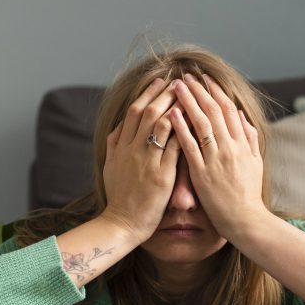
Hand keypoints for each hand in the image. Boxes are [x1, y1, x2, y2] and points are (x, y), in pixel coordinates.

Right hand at [102, 78, 181, 244]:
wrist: (121, 224)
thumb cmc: (119, 197)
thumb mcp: (110, 166)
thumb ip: (114, 144)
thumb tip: (119, 125)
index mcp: (121, 146)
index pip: (135, 111)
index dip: (148, 93)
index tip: (161, 81)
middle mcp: (132, 150)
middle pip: (148, 112)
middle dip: (165, 93)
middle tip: (180, 81)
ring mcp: (146, 162)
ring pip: (161, 125)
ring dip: (176, 106)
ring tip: (190, 95)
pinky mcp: (160, 175)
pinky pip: (174, 147)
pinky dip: (184, 131)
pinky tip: (195, 121)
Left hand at [168, 73, 268, 240]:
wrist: (246, 220)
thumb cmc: (249, 194)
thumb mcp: (255, 162)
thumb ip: (249, 138)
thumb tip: (243, 117)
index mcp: (241, 143)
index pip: (228, 109)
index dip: (215, 91)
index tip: (204, 78)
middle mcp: (230, 147)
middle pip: (213, 111)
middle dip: (199, 90)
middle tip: (185, 76)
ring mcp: (216, 159)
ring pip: (201, 123)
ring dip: (188, 102)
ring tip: (176, 86)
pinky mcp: (203, 173)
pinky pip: (190, 146)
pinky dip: (181, 127)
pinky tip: (172, 113)